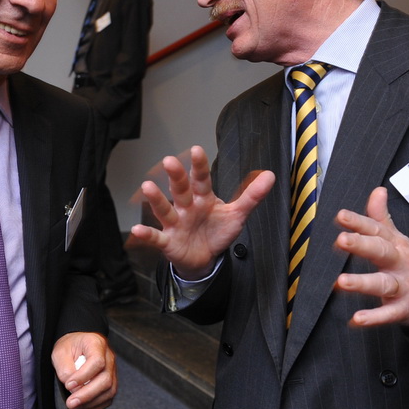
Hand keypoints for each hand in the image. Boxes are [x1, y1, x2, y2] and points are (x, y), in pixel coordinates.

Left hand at [53, 332, 116, 408]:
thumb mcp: (60, 352)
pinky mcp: (111, 382)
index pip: (97, 362)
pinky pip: (107, 398)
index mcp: (96, 344)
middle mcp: (109, 357)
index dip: (83, 376)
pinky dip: (95, 407)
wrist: (76, 345)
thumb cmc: (69, 347)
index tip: (68, 385)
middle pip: (106, 380)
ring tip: (74, 407)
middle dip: (87, 395)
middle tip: (70, 403)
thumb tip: (73, 389)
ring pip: (109, 391)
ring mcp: (112, 370)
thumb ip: (65, 369)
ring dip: (91, 403)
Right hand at [131, 146, 274, 278]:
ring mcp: (175, 223)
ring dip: (156, 199)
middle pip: (180, 189)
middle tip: (169, 161)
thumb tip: (270, 175)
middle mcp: (186, 207)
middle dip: (175, 176)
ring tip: (147, 187)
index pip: (201, 179)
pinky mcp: (168, 241)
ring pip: (164, 209)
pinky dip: (146, 234)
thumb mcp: (237, 214)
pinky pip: (156, 237)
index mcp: (203, 198)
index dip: (199, 166)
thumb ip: (251, 195)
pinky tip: (138, 230)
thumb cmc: (217, 232)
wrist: (204, 259)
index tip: (197, 149)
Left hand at [333, 187, 408, 327]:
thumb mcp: (396, 238)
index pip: (376, 229)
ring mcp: (403, 286)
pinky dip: (373, 318)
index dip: (359, 222)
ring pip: (383, 284)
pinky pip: (389, 314)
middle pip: (381, 251)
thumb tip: (377, 190)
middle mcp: (399, 263)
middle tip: (341, 240)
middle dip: (361, 245)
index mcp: (395, 244)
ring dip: (362, 283)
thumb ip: (381, 217)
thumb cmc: (405, 262)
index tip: (340, 216)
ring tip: (341, 282)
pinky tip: (356, 319)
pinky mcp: (404, 308)